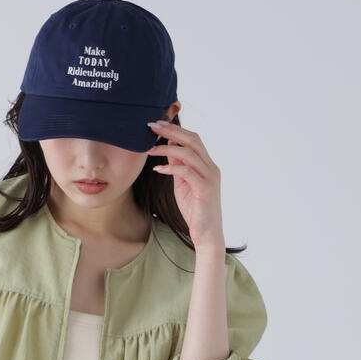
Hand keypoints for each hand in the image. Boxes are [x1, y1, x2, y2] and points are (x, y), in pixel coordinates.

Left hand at [145, 119, 224, 248]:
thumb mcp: (183, 185)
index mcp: (207, 165)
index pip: (193, 139)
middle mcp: (211, 168)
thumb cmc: (195, 210)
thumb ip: (178, 167)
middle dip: (171, 131)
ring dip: (166, 148)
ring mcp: (210, 178)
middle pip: (192, 140)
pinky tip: (157, 169)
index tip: (157, 125)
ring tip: (149, 149)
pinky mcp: (205, 189)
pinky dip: (171, 168)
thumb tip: (168, 149)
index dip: (175, 130)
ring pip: (189, 153)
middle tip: (152, 126)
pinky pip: (186, 172)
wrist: (206, 234)